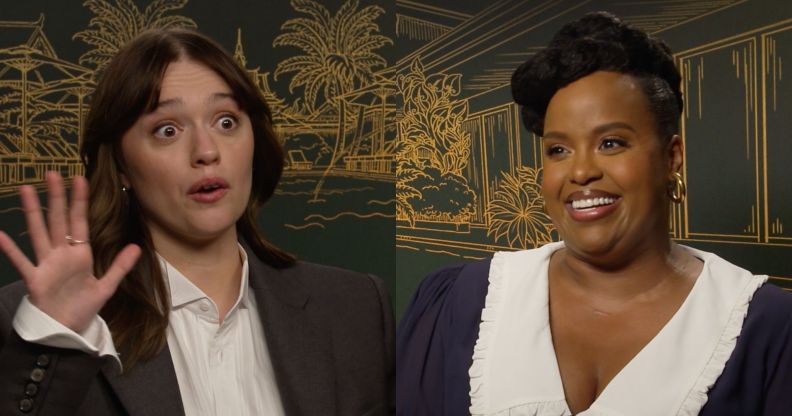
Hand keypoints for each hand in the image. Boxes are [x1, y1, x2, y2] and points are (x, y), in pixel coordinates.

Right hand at [0, 172, 139, 332]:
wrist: (64, 331)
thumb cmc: (81, 308)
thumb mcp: (106, 287)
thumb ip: (120, 266)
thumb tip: (137, 247)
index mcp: (80, 254)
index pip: (80, 221)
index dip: (80, 201)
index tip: (80, 179)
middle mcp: (61, 254)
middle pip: (58, 220)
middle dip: (56, 197)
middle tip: (51, 173)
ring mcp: (46, 264)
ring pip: (39, 232)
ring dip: (33, 212)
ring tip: (26, 189)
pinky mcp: (35, 279)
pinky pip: (21, 262)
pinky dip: (10, 250)